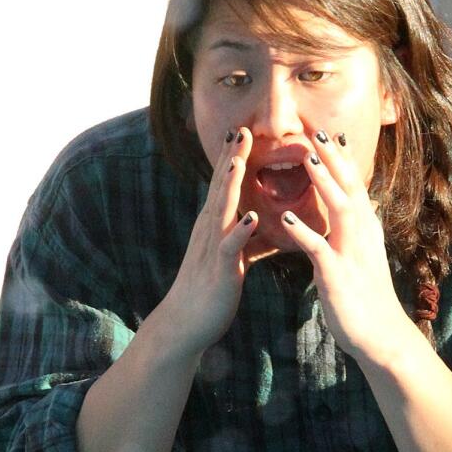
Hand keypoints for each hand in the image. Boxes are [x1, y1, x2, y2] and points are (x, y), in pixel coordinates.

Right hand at [167, 128, 259, 356]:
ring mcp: (212, 248)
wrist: (186, 323)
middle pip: (221, 188)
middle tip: (241, 128)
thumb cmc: (210, 291)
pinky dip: (240, 231)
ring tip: (239, 159)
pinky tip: (251, 217)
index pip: (224, 186)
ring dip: (230, 185)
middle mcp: (209, 231)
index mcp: (214, 226)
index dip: (233, 159)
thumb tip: (266, 228)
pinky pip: (229, 247)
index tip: (243, 132)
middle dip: (231, 159)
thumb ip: (248, 240)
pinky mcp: (219, 269)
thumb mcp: (231, 259)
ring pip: (222, 210)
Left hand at [278, 131, 417, 365]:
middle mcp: (363, 236)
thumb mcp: (365, 254)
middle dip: (333, 159)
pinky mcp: (337, 276)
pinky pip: (320, 250)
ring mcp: (352, 254)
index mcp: (366, 229)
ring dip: (324, 183)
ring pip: (340, 210)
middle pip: (350, 188)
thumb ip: (359, 227)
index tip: (327, 132)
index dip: (341, 159)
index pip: (354, 186)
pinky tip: (286, 219)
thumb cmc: (368, 294)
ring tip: (306, 159)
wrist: (380, 333)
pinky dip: (304, 232)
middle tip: (316, 130)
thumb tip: (360, 204)